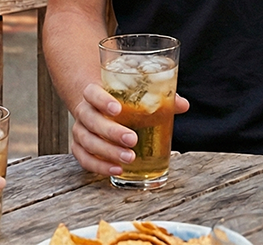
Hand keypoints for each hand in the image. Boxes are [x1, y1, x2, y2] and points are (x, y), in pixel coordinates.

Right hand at [70, 83, 190, 175]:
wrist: (97, 104)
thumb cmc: (120, 98)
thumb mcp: (133, 92)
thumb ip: (157, 96)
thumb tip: (183, 104)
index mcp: (94, 92)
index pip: (92, 93)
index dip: (102, 100)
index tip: (117, 108)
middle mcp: (84, 111)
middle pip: (91, 120)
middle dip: (111, 132)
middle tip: (132, 139)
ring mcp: (80, 130)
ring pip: (87, 142)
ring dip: (108, 152)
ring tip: (129, 158)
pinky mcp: (80, 147)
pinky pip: (84, 159)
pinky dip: (99, 166)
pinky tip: (116, 170)